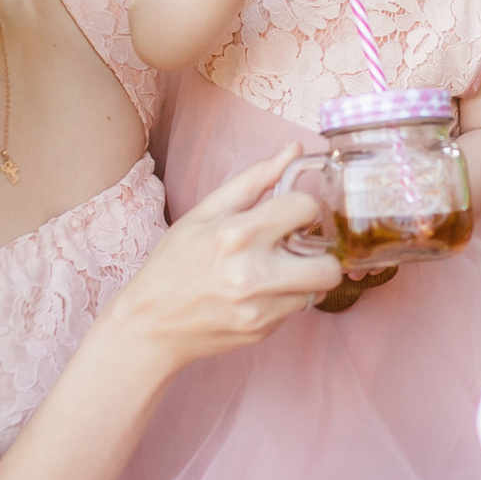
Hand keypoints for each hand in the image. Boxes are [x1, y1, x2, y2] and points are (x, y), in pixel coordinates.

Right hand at [102, 144, 342, 369]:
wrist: (151, 323)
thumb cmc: (174, 263)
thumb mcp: (206, 212)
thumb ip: (254, 179)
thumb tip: (294, 150)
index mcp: (237, 233)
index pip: (307, 207)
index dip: (304, 207)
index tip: (292, 214)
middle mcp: (253, 273)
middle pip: (329, 264)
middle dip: (322, 252)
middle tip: (301, 247)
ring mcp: (260, 307)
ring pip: (320, 288)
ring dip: (308, 277)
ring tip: (283, 270)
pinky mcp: (263, 329)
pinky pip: (299, 308)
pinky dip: (289, 297)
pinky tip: (264, 291)